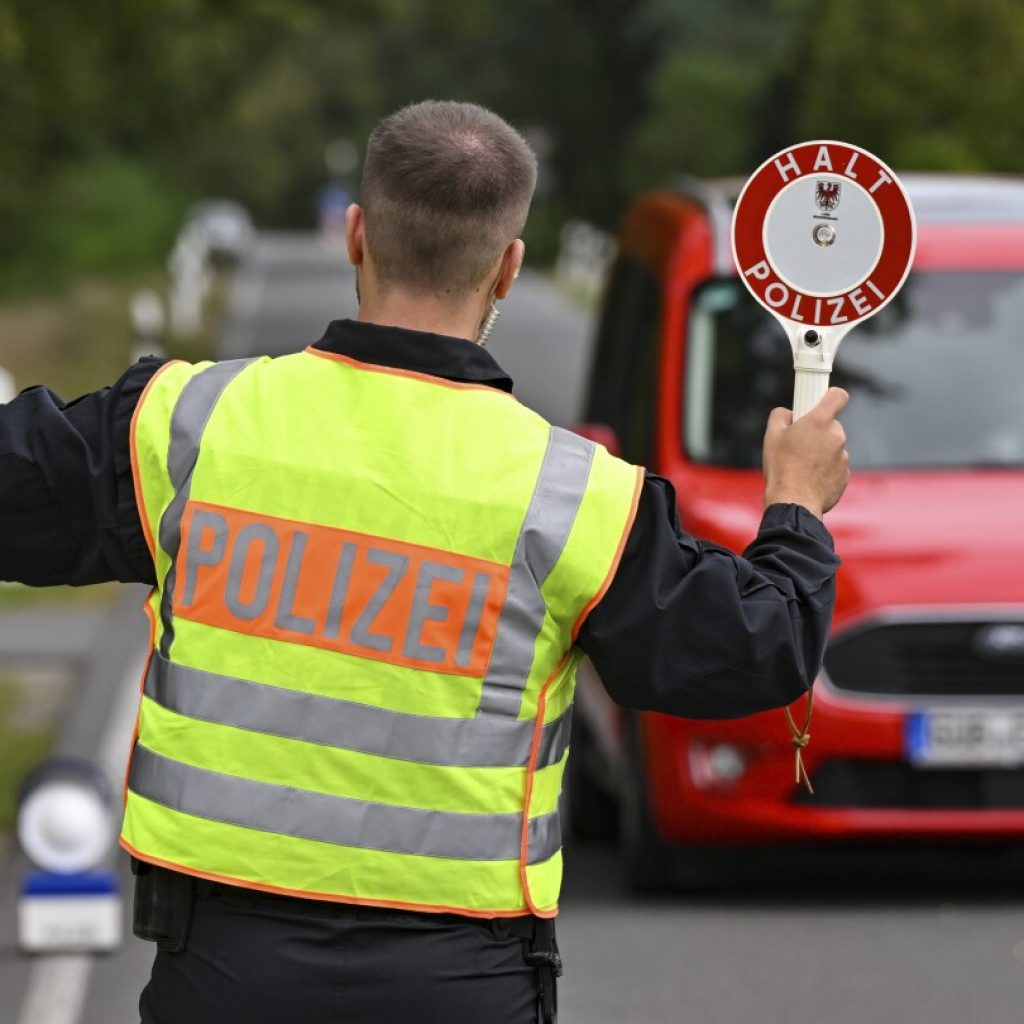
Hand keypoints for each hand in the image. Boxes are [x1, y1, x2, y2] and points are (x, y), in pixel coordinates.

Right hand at [762, 387, 849, 517]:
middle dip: (817, 432)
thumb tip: (788, 413)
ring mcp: (843, 457)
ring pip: (832, 448)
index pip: (837, 396)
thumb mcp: (771, 436)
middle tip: (798, 443)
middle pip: (830, 426)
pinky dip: (824, 471)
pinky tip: (808, 480)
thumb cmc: (782, 468)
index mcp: (819, 422)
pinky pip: (834, 467)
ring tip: (800, 467)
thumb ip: (780, 416)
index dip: (830, 396)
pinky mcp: (844, 476)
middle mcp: (836, 436)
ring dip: (820, 453)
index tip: (821, 401)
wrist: (794, 502)